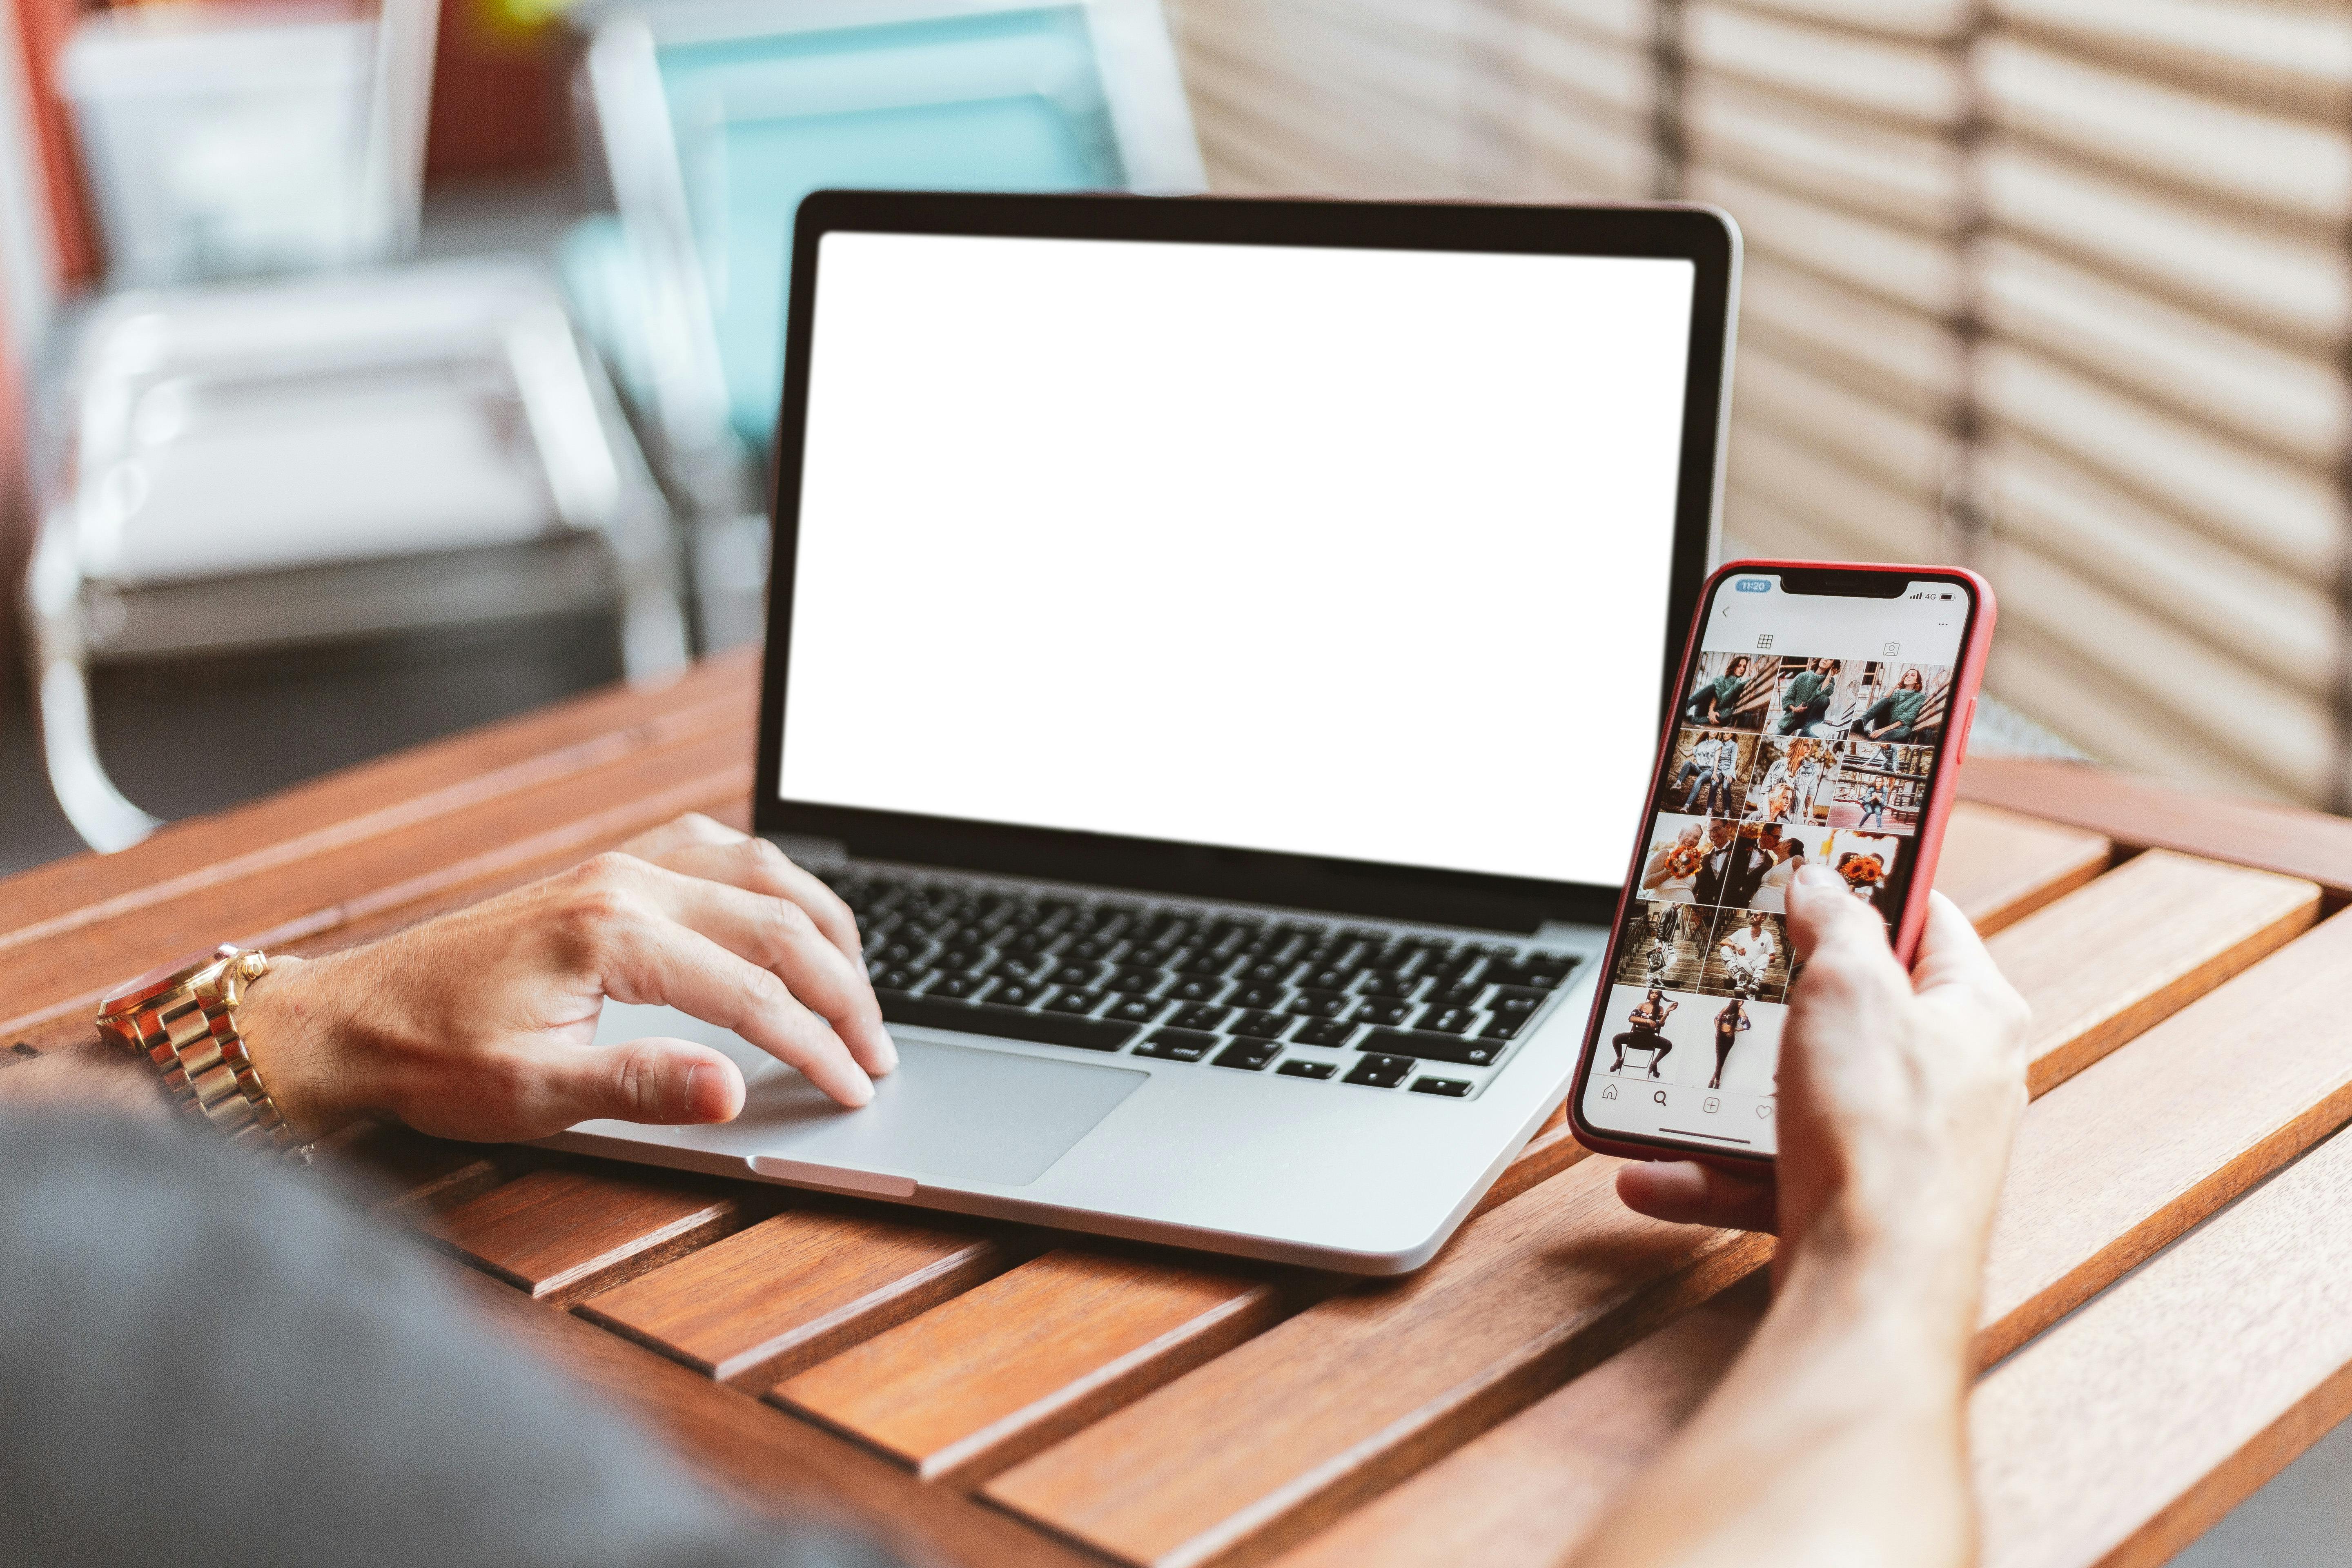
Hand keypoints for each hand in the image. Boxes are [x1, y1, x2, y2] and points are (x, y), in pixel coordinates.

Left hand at [236, 815, 895, 1142]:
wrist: (347, 1019)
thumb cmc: (429, 1060)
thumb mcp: (532, 1095)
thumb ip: (642, 1088)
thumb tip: (736, 1090)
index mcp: (611, 935)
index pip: (753, 995)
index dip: (817, 1047)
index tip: (854, 1091)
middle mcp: (625, 882)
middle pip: (778, 926)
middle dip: (843, 992)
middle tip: (879, 1053)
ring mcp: (618, 866)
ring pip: (761, 872)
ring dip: (823, 926)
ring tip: (858, 986)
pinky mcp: (607, 870)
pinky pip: (718, 850)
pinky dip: (773, 882)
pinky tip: (788, 915)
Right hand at [1616, 866, 2027, 1298]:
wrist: (1873, 1286)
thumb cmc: (1884, 1138)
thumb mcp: (1851, 990)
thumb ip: (1835, 924)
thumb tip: (1821, 886)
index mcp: (1976, 1012)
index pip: (1929, 918)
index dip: (1869, 886)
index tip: (1812, 871)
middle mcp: (1953, 1078)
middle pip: (1854, 1009)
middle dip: (1777, 997)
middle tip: (1727, 972)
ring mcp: (1905, 1144)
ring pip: (1801, 1094)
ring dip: (1726, 1094)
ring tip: (1666, 1084)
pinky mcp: (1858, 1200)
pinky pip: (1774, 1169)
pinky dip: (1713, 1170)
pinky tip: (1657, 1170)